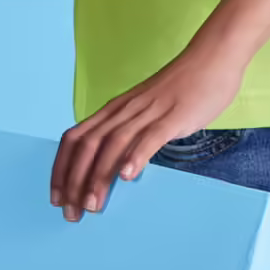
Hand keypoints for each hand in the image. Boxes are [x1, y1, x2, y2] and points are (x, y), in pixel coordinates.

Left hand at [50, 41, 245, 221]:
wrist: (212, 57)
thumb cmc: (182, 86)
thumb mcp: (145, 109)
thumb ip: (130, 133)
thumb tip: (116, 164)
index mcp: (115, 109)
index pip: (75, 138)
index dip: (61, 169)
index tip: (57, 197)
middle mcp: (124, 110)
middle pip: (88, 145)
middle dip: (74, 181)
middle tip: (71, 213)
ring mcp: (149, 111)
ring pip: (113, 144)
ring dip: (99, 176)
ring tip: (93, 205)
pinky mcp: (174, 115)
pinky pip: (151, 137)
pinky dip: (136, 156)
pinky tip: (127, 177)